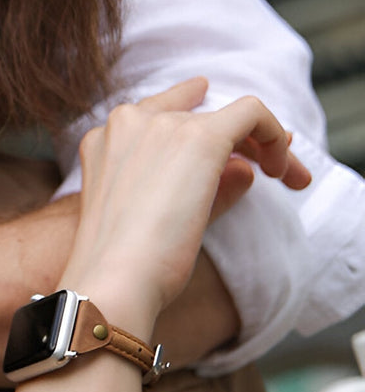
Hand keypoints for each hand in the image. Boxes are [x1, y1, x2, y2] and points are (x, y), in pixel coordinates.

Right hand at [62, 77, 308, 331]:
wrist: (113, 279)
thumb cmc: (123, 264)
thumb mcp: (156, 218)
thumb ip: (199, 187)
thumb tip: (244, 169)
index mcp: (104, 142)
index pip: (159, 117)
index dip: (198, 129)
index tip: (228, 153)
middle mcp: (128, 122)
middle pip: (197, 116)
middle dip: (237, 141)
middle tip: (271, 171)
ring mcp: (162, 125)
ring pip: (228, 115)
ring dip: (261, 143)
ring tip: (286, 176)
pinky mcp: (201, 137)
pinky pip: (252, 112)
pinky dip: (274, 135)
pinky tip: (283, 170)